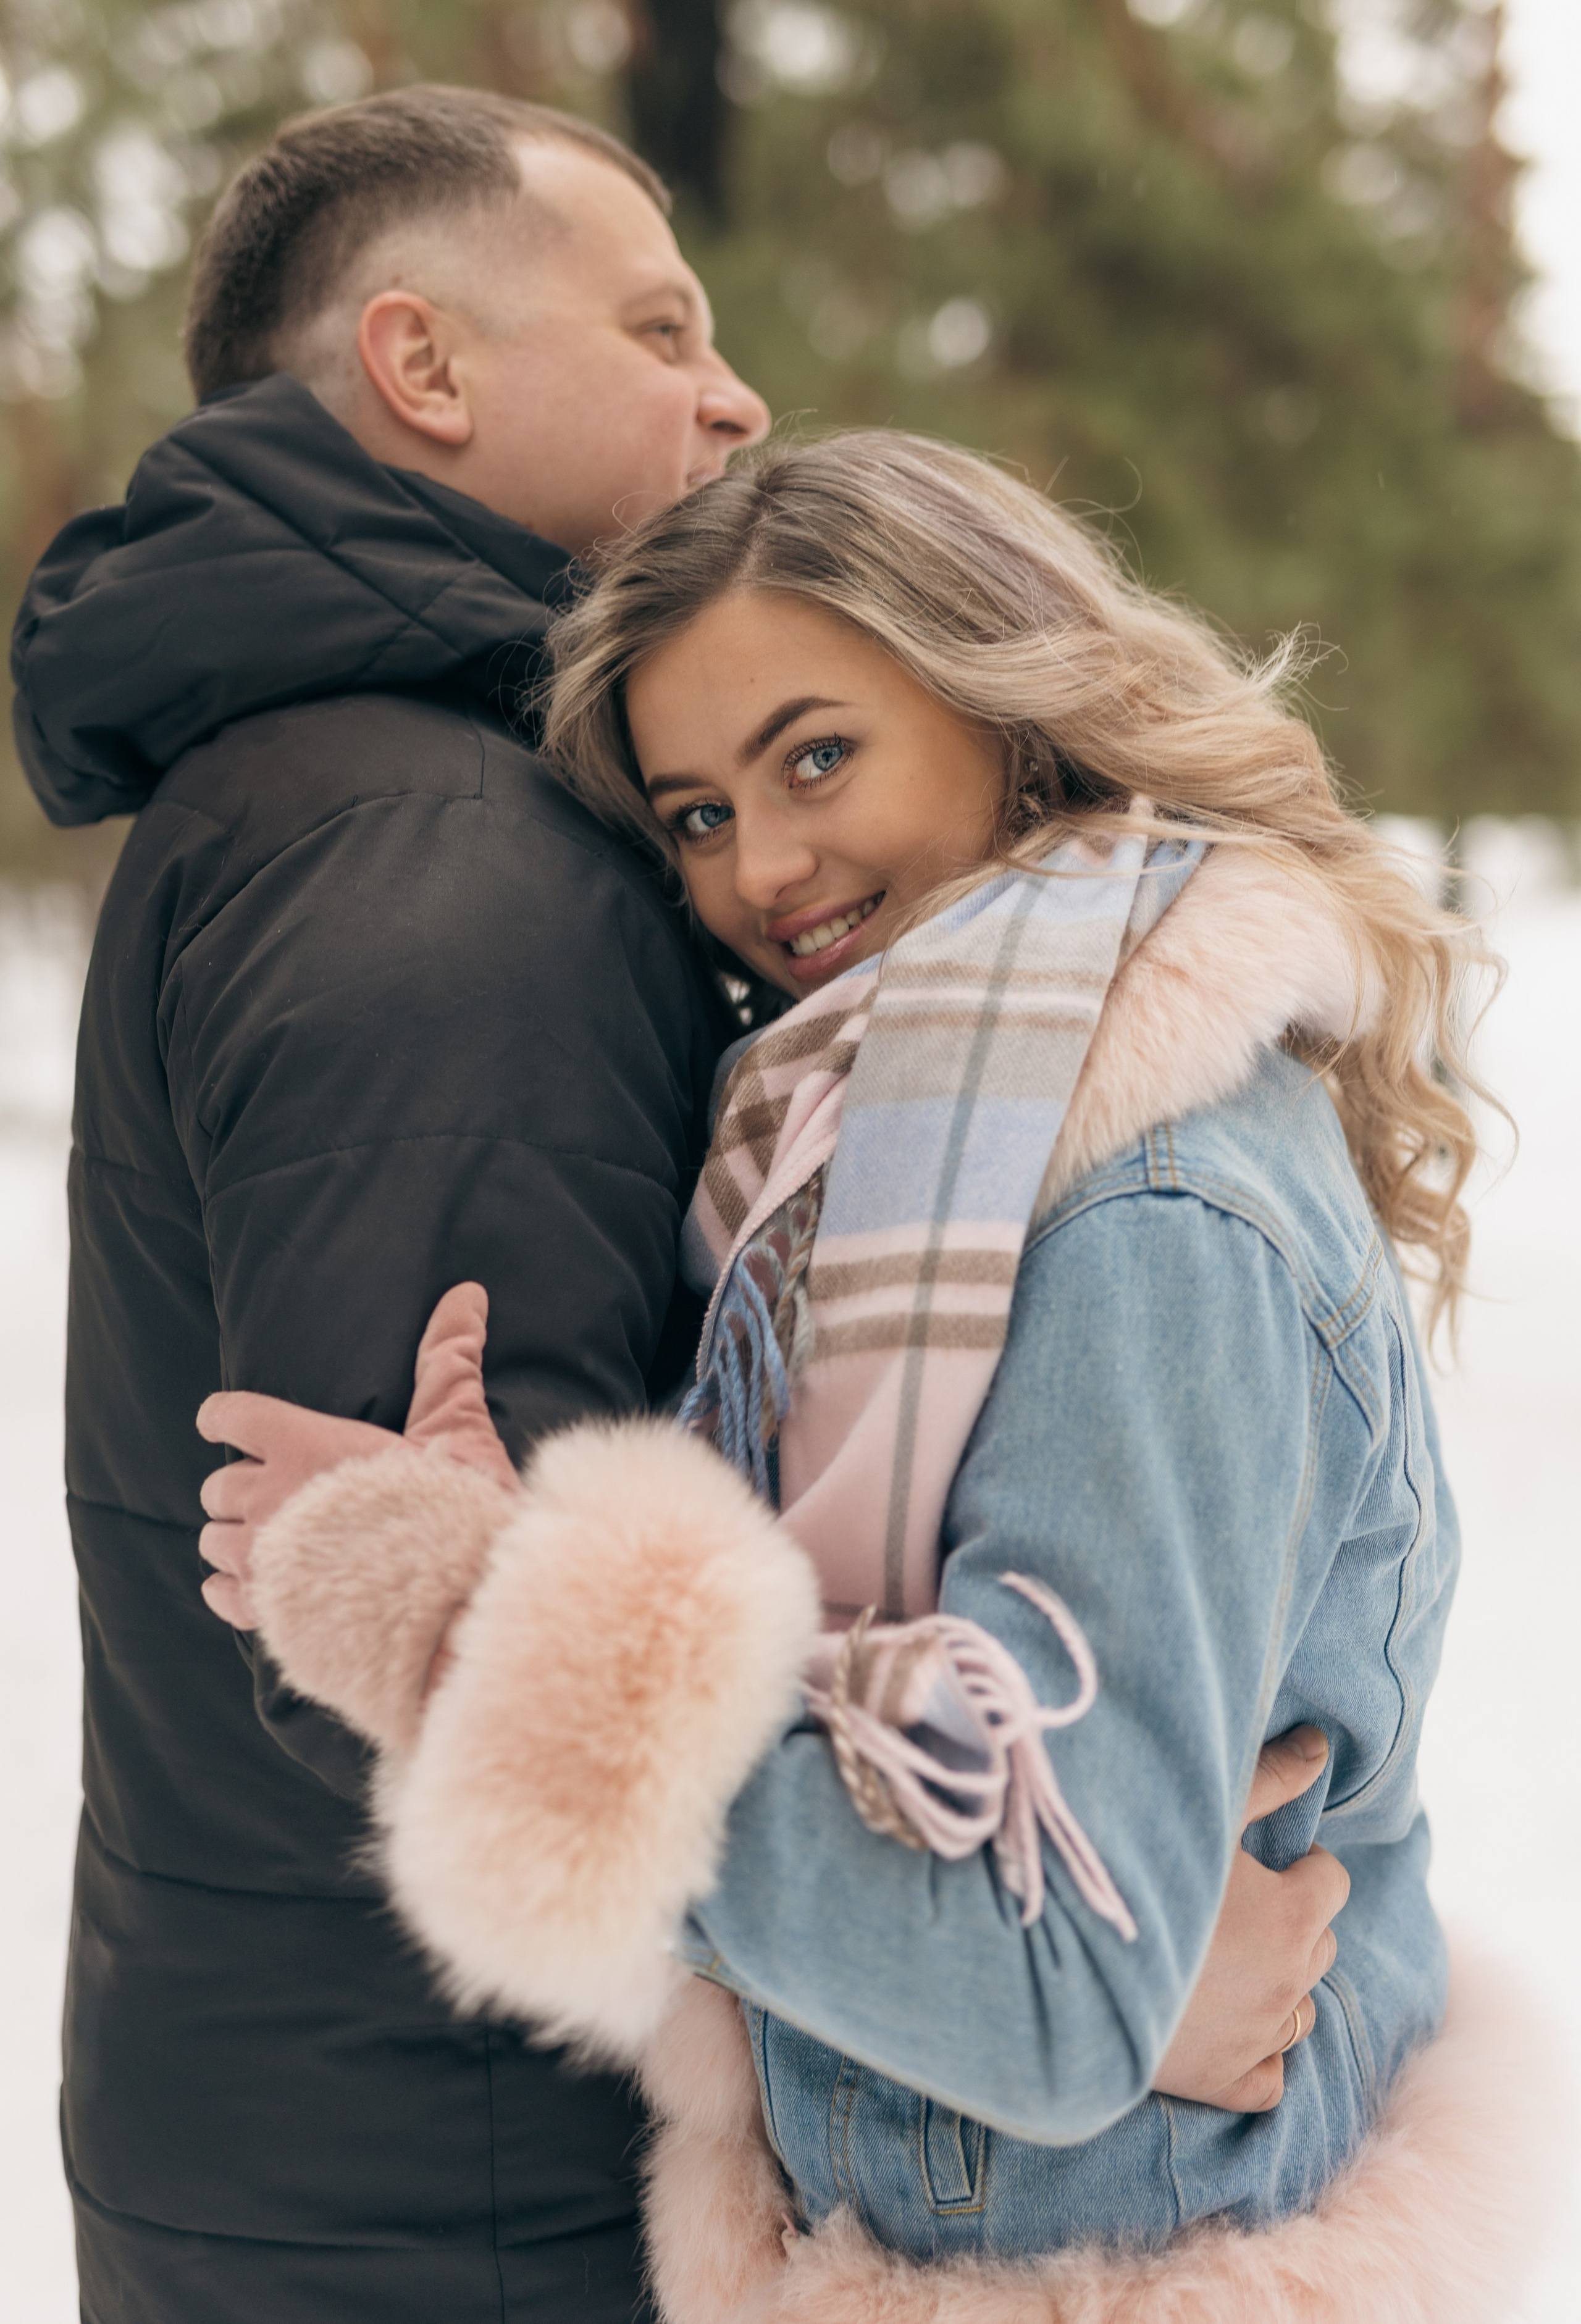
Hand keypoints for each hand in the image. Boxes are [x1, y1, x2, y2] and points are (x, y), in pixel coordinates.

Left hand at [196, 1283, 515, 1627]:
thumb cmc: (454, 1511)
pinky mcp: (267, 1611)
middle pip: (218, 1483)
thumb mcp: (455, 1428)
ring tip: (273, 1542)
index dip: (225, 1418)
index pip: (230, 1416)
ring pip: (213, 1539)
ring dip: (235, 1536)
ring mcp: (262, 1558)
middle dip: (241, 1485)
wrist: (452, 1602)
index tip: (229, 1423)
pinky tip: (260, 1587)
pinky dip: (228, 1586)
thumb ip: (447, 1362)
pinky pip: (218, 1592)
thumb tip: (467, 1293)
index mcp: (304, 1445)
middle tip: (278, 1493)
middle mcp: (269, 1497)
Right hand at [1152, 1726, 1348, 2112]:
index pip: (1331, 1881)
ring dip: (1277, 1984)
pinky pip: (1271, 2078)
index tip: (1260, 1862)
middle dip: (1292, 1922)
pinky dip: (1259, 2053)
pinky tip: (1225, 2026)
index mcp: (1291, 1916)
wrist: (1060, 1963)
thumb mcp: (1205, 1815)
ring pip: (1300, 2012)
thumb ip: (1270, 1779)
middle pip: (1321, 1945)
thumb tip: (1321, 1745)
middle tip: (1233, 1905)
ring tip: (1224, 1959)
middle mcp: (1288, 1982)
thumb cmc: (1133, 1874)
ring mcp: (1258, 2038)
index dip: (1300, 1865)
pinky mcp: (1225, 2082)